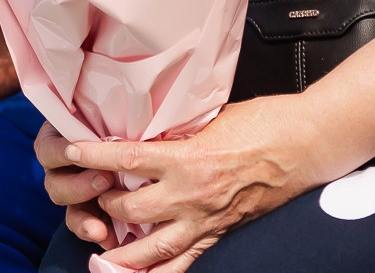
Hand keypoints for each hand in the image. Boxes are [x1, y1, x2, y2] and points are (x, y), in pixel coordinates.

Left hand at [34, 95, 329, 270]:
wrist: (305, 143)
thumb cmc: (265, 122)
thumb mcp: (212, 117)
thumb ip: (178, 130)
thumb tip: (150, 128)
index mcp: (186, 157)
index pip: (125, 159)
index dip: (92, 156)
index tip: (69, 149)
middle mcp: (191, 194)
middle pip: (129, 211)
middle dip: (105, 206)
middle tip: (96, 196)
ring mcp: (206, 221)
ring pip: (150, 250)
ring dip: (121, 252)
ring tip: (101, 250)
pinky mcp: (221, 235)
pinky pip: (184, 266)